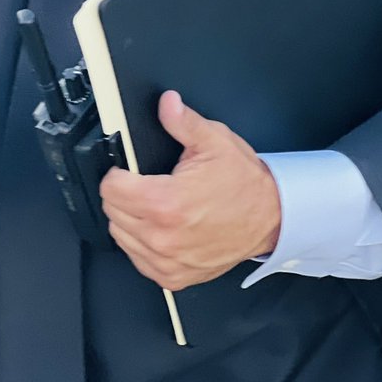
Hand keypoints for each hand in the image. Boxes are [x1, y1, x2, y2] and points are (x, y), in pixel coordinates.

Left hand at [100, 91, 280, 291]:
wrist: (271, 218)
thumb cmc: (244, 184)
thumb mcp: (215, 141)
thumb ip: (183, 121)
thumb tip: (166, 103)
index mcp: (166, 202)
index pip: (110, 189)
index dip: (117, 172)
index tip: (128, 170)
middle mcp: (162, 237)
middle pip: (112, 212)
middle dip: (123, 194)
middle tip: (146, 184)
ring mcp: (166, 261)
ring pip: (121, 236)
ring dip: (130, 219)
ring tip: (155, 205)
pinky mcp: (172, 277)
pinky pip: (137, 259)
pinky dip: (142, 244)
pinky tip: (160, 228)